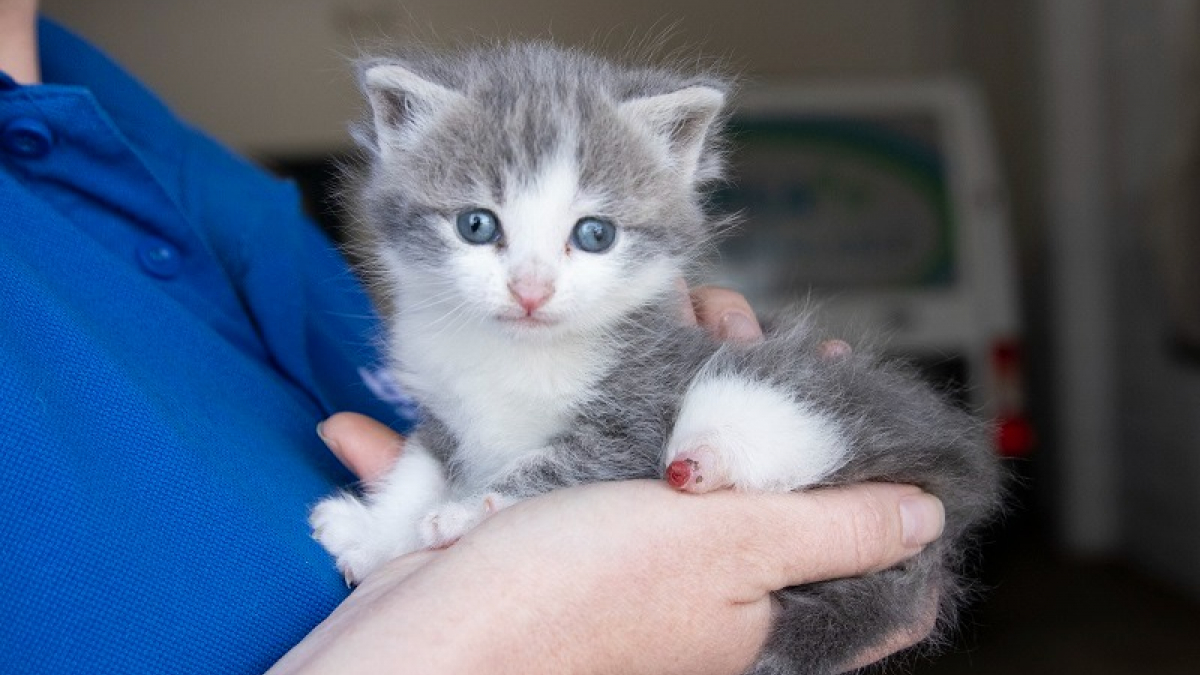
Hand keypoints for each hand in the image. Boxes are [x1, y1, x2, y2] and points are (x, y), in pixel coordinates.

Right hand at [295, 287, 934, 673]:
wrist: (416, 644)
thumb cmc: (568, 603)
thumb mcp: (723, 551)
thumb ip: (826, 530)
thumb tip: (925, 517)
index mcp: (751, 606)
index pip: (852, 558)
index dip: (873, 484)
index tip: (861, 400)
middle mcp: (692, 585)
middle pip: (756, 482)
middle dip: (760, 397)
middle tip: (746, 330)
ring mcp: (619, 553)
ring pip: (672, 450)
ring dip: (673, 379)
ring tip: (675, 313)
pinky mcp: (553, 526)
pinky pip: (573, 456)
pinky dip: (557, 414)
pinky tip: (573, 364)